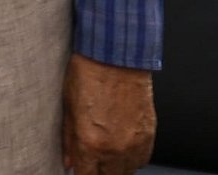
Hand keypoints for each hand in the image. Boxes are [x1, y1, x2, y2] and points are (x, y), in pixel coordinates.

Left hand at [62, 53, 155, 173]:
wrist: (115, 55)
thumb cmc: (89, 73)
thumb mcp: (68, 105)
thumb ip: (69, 138)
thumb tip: (69, 160)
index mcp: (91, 142)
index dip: (81, 171)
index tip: (79, 166)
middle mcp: (115, 149)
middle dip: (97, 170)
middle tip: (91, 157)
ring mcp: (134, 144)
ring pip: (126, 172)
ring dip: (115, 167)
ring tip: (105, 151)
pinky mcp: (149, 136)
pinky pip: (141, 160)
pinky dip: (132, 158)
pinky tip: (121, 146)